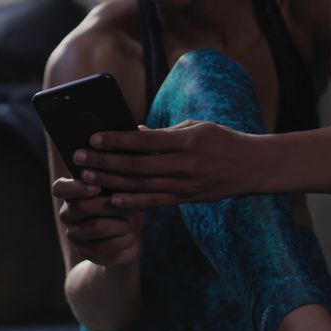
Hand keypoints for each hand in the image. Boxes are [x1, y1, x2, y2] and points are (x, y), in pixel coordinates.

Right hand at [52, 177, 143, 266]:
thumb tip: (114, 181)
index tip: (98, 188)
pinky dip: (122, 241)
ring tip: (131, 224)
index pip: (59, 188)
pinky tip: (129, 237)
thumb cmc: (123, 205)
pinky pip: (104, 246)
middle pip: (80, 207)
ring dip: (119, 225)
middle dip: (109, 206)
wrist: (129, 236)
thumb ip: (112, 184)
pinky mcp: (84, 251)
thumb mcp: (120, 191)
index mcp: (71, 194)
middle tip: (130, 206)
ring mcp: (74, 234)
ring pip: (95, 227)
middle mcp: (67, 214)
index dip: (76, 188)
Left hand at [71, 120, 265, 208]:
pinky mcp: (185, 199)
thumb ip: (163, 133)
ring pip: (140, 185)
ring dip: (111, 182)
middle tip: (79, 159)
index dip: (116, 140)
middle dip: (104, 162)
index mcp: (184, 141)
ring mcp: (183, 185)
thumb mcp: (195, 127)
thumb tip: (133, 133)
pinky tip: (113, 200)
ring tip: (88, 178)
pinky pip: (154, 202)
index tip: (93, 138)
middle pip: (135, 165)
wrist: (251, 167)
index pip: (142, 141)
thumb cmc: (221, 140)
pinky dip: (132, 202)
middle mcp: (182, 165)